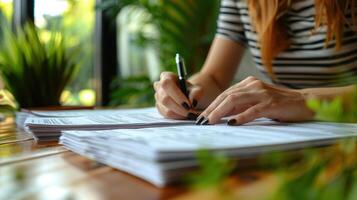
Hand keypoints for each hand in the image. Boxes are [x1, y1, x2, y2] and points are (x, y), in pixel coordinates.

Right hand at [153, 72, 203, 119]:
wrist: (190, 97)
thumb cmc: (192, 91)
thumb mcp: (197, 90)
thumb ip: (196, 93)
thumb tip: (192, 101)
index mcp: (167, 76)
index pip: (167, 84)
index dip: (177, 95)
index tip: (189, 104)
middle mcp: (159, 86)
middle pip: (165, 99)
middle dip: (180, 108)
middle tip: (192, 113)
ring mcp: (157, 98)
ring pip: (166, 110)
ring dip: (180, 114)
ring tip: (191, 114)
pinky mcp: (159, 108)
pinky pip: (167, 116)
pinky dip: (178, 117)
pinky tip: (186, 115)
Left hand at [196, 76, 314, 124]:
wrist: (304, 102)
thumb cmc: (278, 105)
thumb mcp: (256, 102)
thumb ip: (240, 106)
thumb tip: (220, 115)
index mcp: (248, 84)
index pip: (225, 94)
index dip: (211, 106)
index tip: (201, 117)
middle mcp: (253, 85)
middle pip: (226, 96)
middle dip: (211, 109)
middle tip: (201, 121)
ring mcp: (262, 93)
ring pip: (235, 101)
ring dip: (220, 112)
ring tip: (210, 122)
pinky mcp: (271, 103)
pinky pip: (253, 110)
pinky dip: (241, 117)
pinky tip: (232, 123)